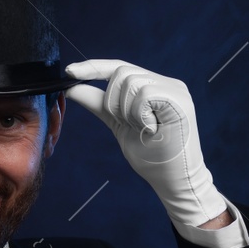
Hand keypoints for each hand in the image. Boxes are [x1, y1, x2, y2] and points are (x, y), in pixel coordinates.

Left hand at [63, 59, 231, 229]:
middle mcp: (165, 83)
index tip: (69, 72)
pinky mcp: (179, 99)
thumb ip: (99, 104)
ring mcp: (174, 89)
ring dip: (127, 110)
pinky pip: (144, 94)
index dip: (93, 67)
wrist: (171, 180)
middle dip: (113, 102)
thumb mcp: (118, 124)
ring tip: (144, 128)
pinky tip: (152, 129)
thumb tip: (72, 88)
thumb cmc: (150, 156)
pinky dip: (140, 114)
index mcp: (152, 86)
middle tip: (130, 125)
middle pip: (121, 72)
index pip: (119, 67)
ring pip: (130, 81)